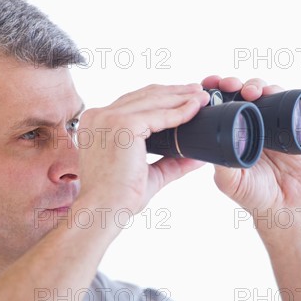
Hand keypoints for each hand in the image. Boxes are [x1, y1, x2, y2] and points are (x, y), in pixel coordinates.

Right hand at [76, 83, 208, 215]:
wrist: (105, 209)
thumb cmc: (119, 197)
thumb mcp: (148, 173)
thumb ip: (171, 162)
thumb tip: (197, 157)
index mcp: (97, 124)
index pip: (132, 102)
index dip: (159, 98)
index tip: (182, 97)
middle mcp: (99, 116)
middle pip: (143, 96)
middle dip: (173, 92)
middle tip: (197, 91)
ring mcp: (109, 118)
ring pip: (152, 101)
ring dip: (180, 97)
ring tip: (202, 97)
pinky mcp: (123, 124)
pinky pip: (158, 115)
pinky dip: (179, 112)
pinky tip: (195, 109)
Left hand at [202, 75, 300, 219]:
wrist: (285, 207)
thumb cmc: (253, 196)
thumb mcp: (229, 181)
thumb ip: (220, 163)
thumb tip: (207, 146)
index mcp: (231, 132)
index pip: (220, 104)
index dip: (214, 90)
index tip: (207, 85)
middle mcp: (252, 123)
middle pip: (241, 93)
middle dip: (233, 83)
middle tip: (229, 85)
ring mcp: (273, 123)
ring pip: (264, 93)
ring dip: (256, 85)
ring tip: (251, 91)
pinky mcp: (294, 126)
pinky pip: (290, 103)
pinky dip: (281, 93)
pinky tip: (272, 92)